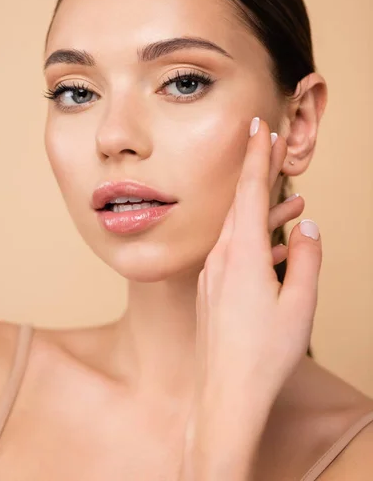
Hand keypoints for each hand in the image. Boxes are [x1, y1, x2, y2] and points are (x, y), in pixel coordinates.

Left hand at [180, 117, 321, 479]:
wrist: (226, 392)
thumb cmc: (265, 352)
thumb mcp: (299, 303)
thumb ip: (305, 258)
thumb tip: (308, 226)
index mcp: (242, 253)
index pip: (249, 191)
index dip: (255, 156)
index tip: (257, 127)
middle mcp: (221, 256)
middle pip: (241, 203)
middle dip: (258, 173)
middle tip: (272, 146)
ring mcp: (214, 273)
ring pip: (239, 228)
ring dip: (264, 211)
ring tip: (292, 200)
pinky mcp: (212, 288)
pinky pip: (234, 251)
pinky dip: (255, 240)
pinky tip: (276, 244)